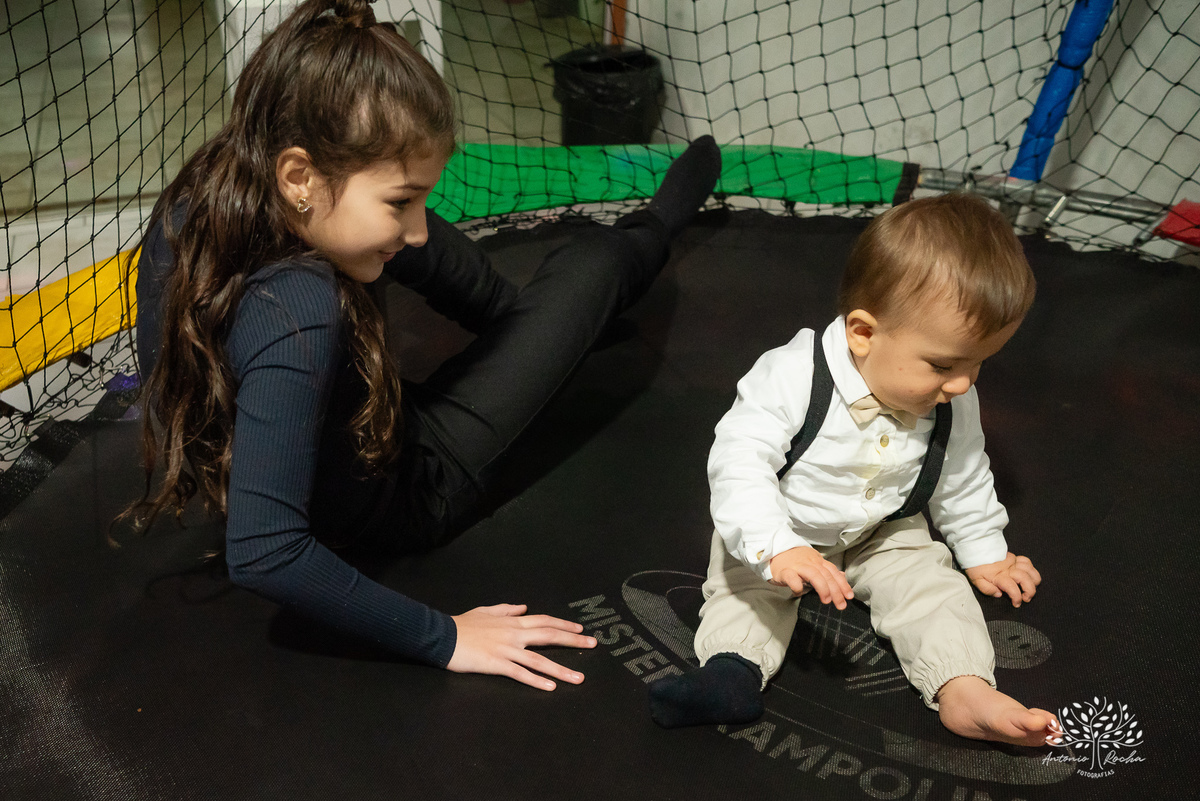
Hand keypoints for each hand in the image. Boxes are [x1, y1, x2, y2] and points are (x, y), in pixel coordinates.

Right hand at [446, 604, 596, 690]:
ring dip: (561, 669)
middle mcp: (514, 634)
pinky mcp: (496, 664)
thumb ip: (506, 609)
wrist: (442, 635)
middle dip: (573, 641)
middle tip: (592, 645)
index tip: (580, 629)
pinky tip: (550, 687)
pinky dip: (536, 680)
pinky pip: (520, 674)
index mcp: (512, 622)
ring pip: (539, 660)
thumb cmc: (462, 624)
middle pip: (549, 636)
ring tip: (579, 678)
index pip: (544, 621)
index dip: (563, 625)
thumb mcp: (486, 611)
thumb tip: (523, 607)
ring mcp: (506, 650)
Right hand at [768, 546, 853, 609]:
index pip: (833, 571)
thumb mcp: (812, 562)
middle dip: (836, 590)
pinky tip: (800, 593)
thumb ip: (826, 570)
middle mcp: (809, 562)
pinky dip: (798, 586)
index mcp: (817, 561)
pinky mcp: (784, 571)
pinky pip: (793, 578)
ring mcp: (797, 566)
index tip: (849, 596)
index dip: (843, 584)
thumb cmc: (793, 560)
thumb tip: (842, 576)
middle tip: (841, 605)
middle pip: (826, 575)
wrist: (772, 549)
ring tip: (826, 601)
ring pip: (814, 575)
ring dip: (822, 588)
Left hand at [965, 552, 1040, 606]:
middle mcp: (1009, 569)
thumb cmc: (975, 566)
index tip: (1016, 604)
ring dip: (1034, 581)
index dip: (1017, 598)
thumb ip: (987, 589)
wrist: (975, 549)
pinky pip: (1027, 561)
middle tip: (1026, 598)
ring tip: (1030, 587)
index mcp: (999, 576)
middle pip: (1026, 580)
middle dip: (1030, 591)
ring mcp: (1013, 562)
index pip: (1013, 588)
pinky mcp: (1014, 557)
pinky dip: (1031, 569)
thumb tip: (999, 594)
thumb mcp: (976, 580)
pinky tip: (1028, 575)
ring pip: (1030, 571)